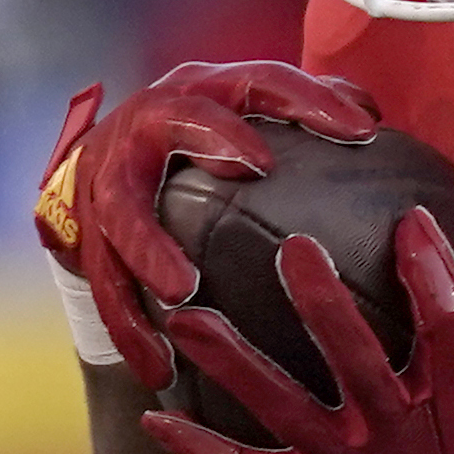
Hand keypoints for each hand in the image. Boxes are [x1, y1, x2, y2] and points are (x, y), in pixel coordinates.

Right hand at [39, 62, 381, 385]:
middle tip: (251, 172)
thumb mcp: (245, 107)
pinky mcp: (85, 231)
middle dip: (208, 140)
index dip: (306, 101)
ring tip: (180, 295)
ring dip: (148, 254)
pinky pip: (104, 284)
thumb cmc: (198, 132)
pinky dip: (130, 329)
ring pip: (120, 212)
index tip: (356, 132)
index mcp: (200, 89)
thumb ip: (306, 106)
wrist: (97, 157)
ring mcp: (108, 175)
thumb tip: (368, 117)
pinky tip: (159, 370)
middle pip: (171, 125)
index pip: (259, 83)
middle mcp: (148, 121)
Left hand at [144, 208, 453, 453]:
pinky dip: (200, 453)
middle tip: (292, 248)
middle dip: (325, 305)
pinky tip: (155, 419)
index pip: (450, 331)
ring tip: (185, 319)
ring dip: (233, 363)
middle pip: (358, 363)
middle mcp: (398, 435)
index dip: (432, 275)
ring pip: (284, 411)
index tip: (409, 222)